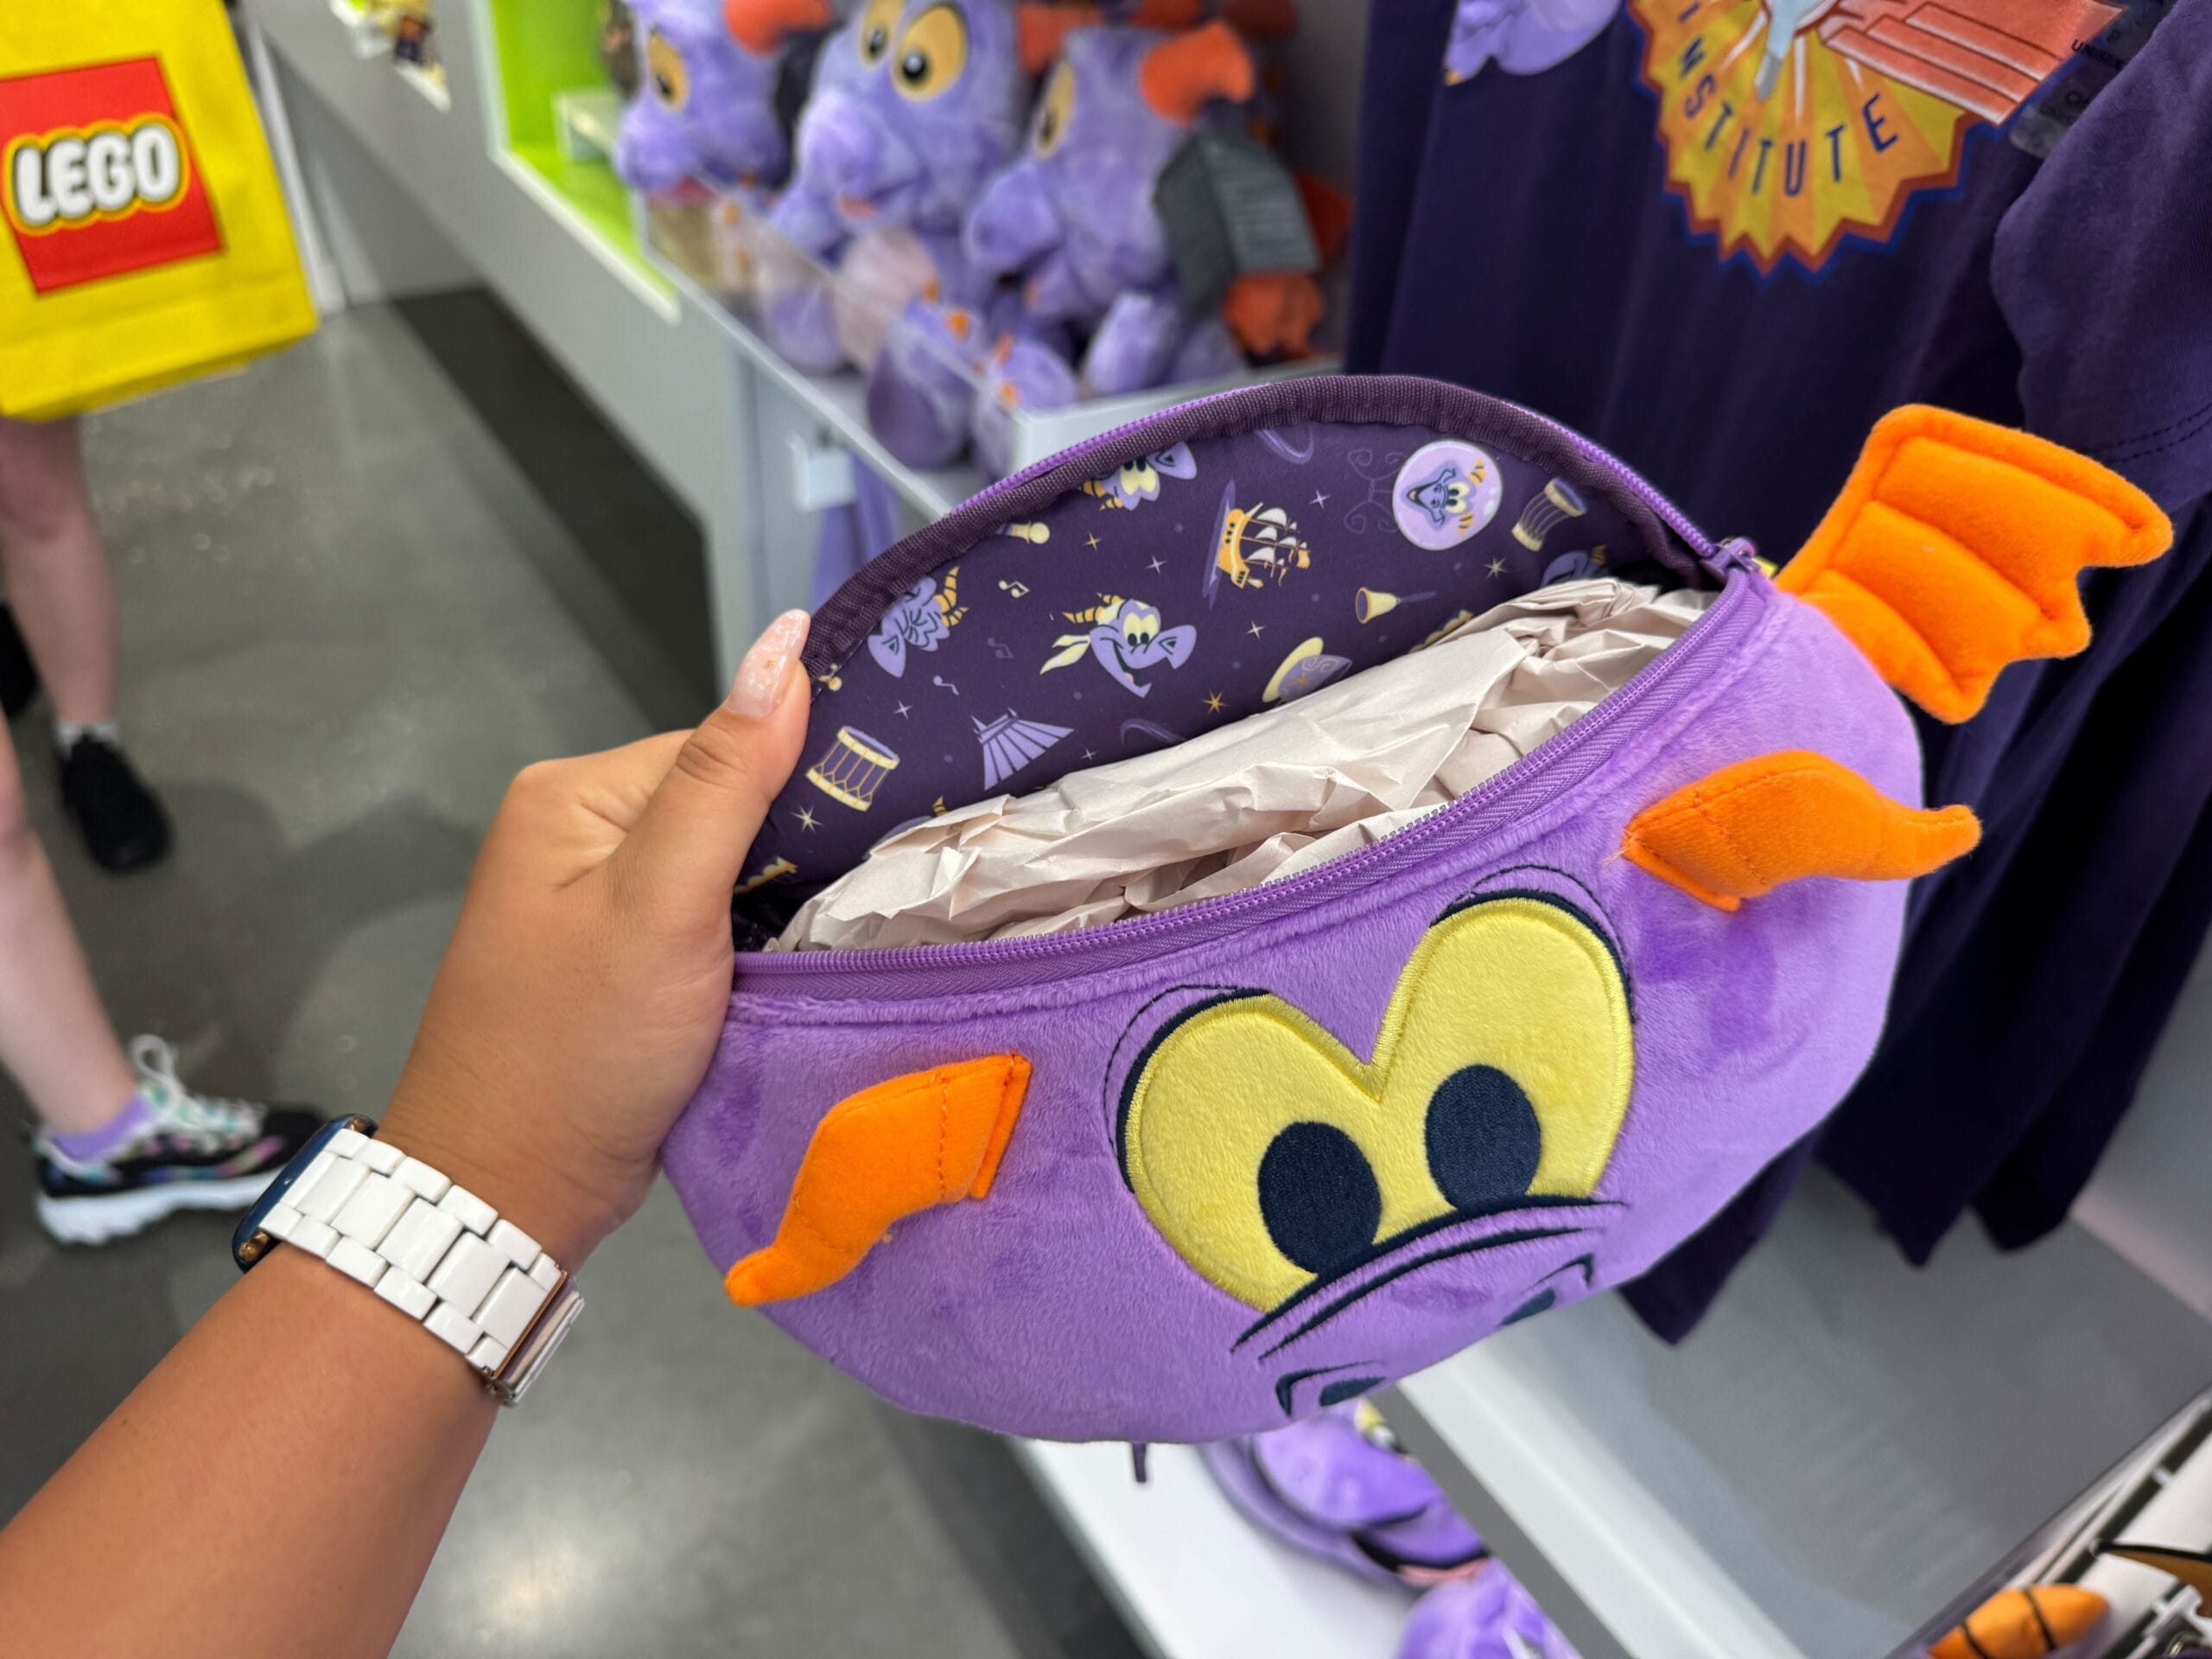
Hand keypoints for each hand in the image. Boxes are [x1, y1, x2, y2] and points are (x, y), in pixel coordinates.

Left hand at [378, 610, 811, 1265]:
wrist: (507, 1195)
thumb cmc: (579, 1046)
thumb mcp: (662, 902)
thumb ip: (729, 776)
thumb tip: (788, 640)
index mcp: (575, 793)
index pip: (724, 748)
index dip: (803, 787)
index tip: (881, 836)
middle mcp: (578, 830)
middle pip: (729, 803)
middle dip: (795, 849)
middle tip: (869, 898)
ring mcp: (596, 901)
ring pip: (729, 868)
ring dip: (782, 902)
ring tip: (839, 938)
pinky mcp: (620, 962)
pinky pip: (711, 923)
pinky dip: (755, 945)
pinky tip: (792, 970)